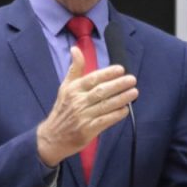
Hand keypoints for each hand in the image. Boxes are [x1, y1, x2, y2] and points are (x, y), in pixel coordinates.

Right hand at [37, 46, 138, 166]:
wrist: (52, 137)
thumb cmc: (62, 110)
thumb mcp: (65, 87)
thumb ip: (75, 69)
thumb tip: (75, 49)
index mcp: (73, 90)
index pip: (92, 79)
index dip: (107, 74)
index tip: (120, 69)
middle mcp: (77, 102)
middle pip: (101, 91)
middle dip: (118, 85)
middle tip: (132, 79)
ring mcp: (83, 117)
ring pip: (105, 105)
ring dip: (121, 98)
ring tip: (134, 92)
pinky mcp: (87, 131)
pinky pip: (104, 121)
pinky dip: (116, 115)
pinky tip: (125, 110)